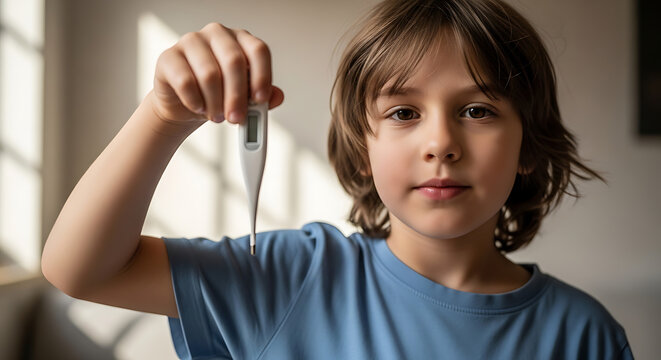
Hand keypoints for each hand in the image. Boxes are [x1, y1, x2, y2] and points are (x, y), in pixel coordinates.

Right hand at [148, 23, 283, 129]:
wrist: (186, 106)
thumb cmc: (219, 96)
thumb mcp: (245, 98)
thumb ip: (263, 97)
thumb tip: (276, 97)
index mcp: (241, 40)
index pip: (258, 50)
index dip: (262, 76)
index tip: (260, 100)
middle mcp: (217, 35)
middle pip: (234, 61)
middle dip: (237, 96)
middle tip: (236, 119)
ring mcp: (191, 41)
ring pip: (210, 73)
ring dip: (215, 103)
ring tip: (216, 116)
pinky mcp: (169, 56)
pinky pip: (185, 81)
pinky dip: (194, 101)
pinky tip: (198, 108)